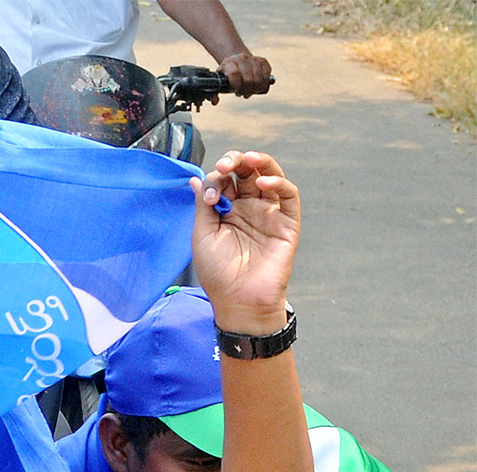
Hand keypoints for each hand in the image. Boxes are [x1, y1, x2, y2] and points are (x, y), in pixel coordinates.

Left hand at [191, 150, 299, 334]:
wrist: (238, 300)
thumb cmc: (217, 273)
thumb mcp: (203, 234)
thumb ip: (202, 204)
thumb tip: (194, 177)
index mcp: (226, 210)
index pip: (223, 180)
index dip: (214, 181)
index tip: (206, 199)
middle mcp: (248, 208)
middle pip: (246, 171)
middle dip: (235, 161)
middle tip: (225, 166)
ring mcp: (268, 213)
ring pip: (269, 175)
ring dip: (259, 162)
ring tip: (247, 158)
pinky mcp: (287, 222)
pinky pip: (289, 195)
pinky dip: (278, 183)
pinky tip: (263, 182)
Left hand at [218, 52, 271, 97]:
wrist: (237, 61)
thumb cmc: (227, 75)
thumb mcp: (218, 82)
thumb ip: (214, 94)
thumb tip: (215, 102)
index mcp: (228, 63)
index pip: (234, 74)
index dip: (236, 85)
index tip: (235, 90)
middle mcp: (241, 58)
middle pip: (248, 79)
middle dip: (245, 90)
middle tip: (242, 93)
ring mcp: (253, 59)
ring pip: (258, 78)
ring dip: (254, 89)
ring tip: (249, 90)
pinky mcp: (263, 61)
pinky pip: (266, 75)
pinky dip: (262, 84)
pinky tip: (257, 86)